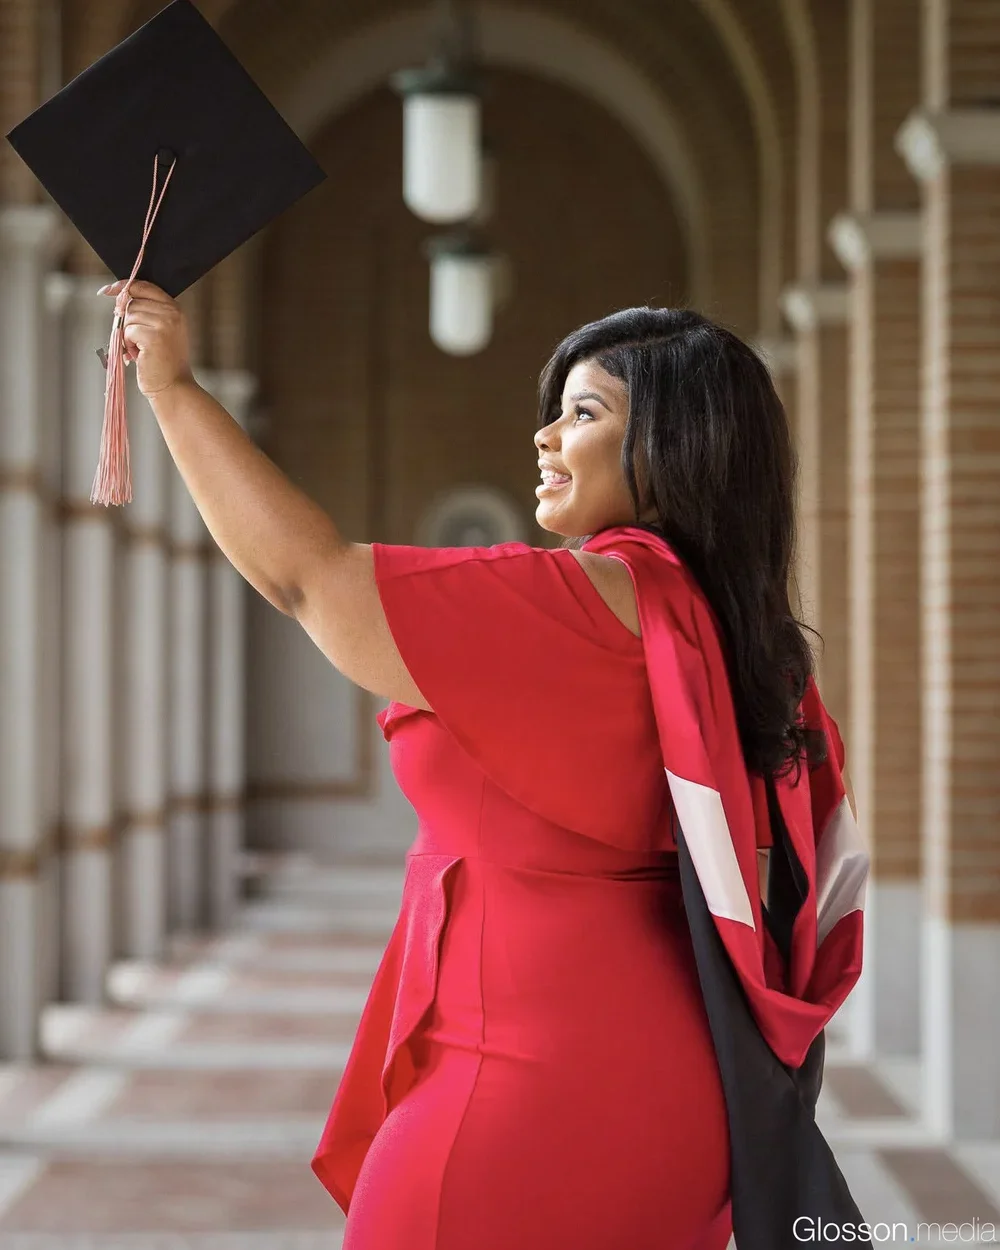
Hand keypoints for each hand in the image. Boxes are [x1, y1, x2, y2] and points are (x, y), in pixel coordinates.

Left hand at [97, 279, 193, 397]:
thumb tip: (118, 297)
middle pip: (132, 303)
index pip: (144, 286)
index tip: (107, 290)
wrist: (173, 387)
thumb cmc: (163, 362)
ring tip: (141, 350)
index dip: (123, 286)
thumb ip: (146, 312)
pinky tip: (139, 355)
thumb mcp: (161, 331)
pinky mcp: (154, 337)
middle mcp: (172, 313)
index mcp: (175, 308)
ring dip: (128, 335)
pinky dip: (128, 344)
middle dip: (128, 322)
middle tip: (138, 341)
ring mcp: (164, 324)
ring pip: (129, 317)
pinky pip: (128, 331)